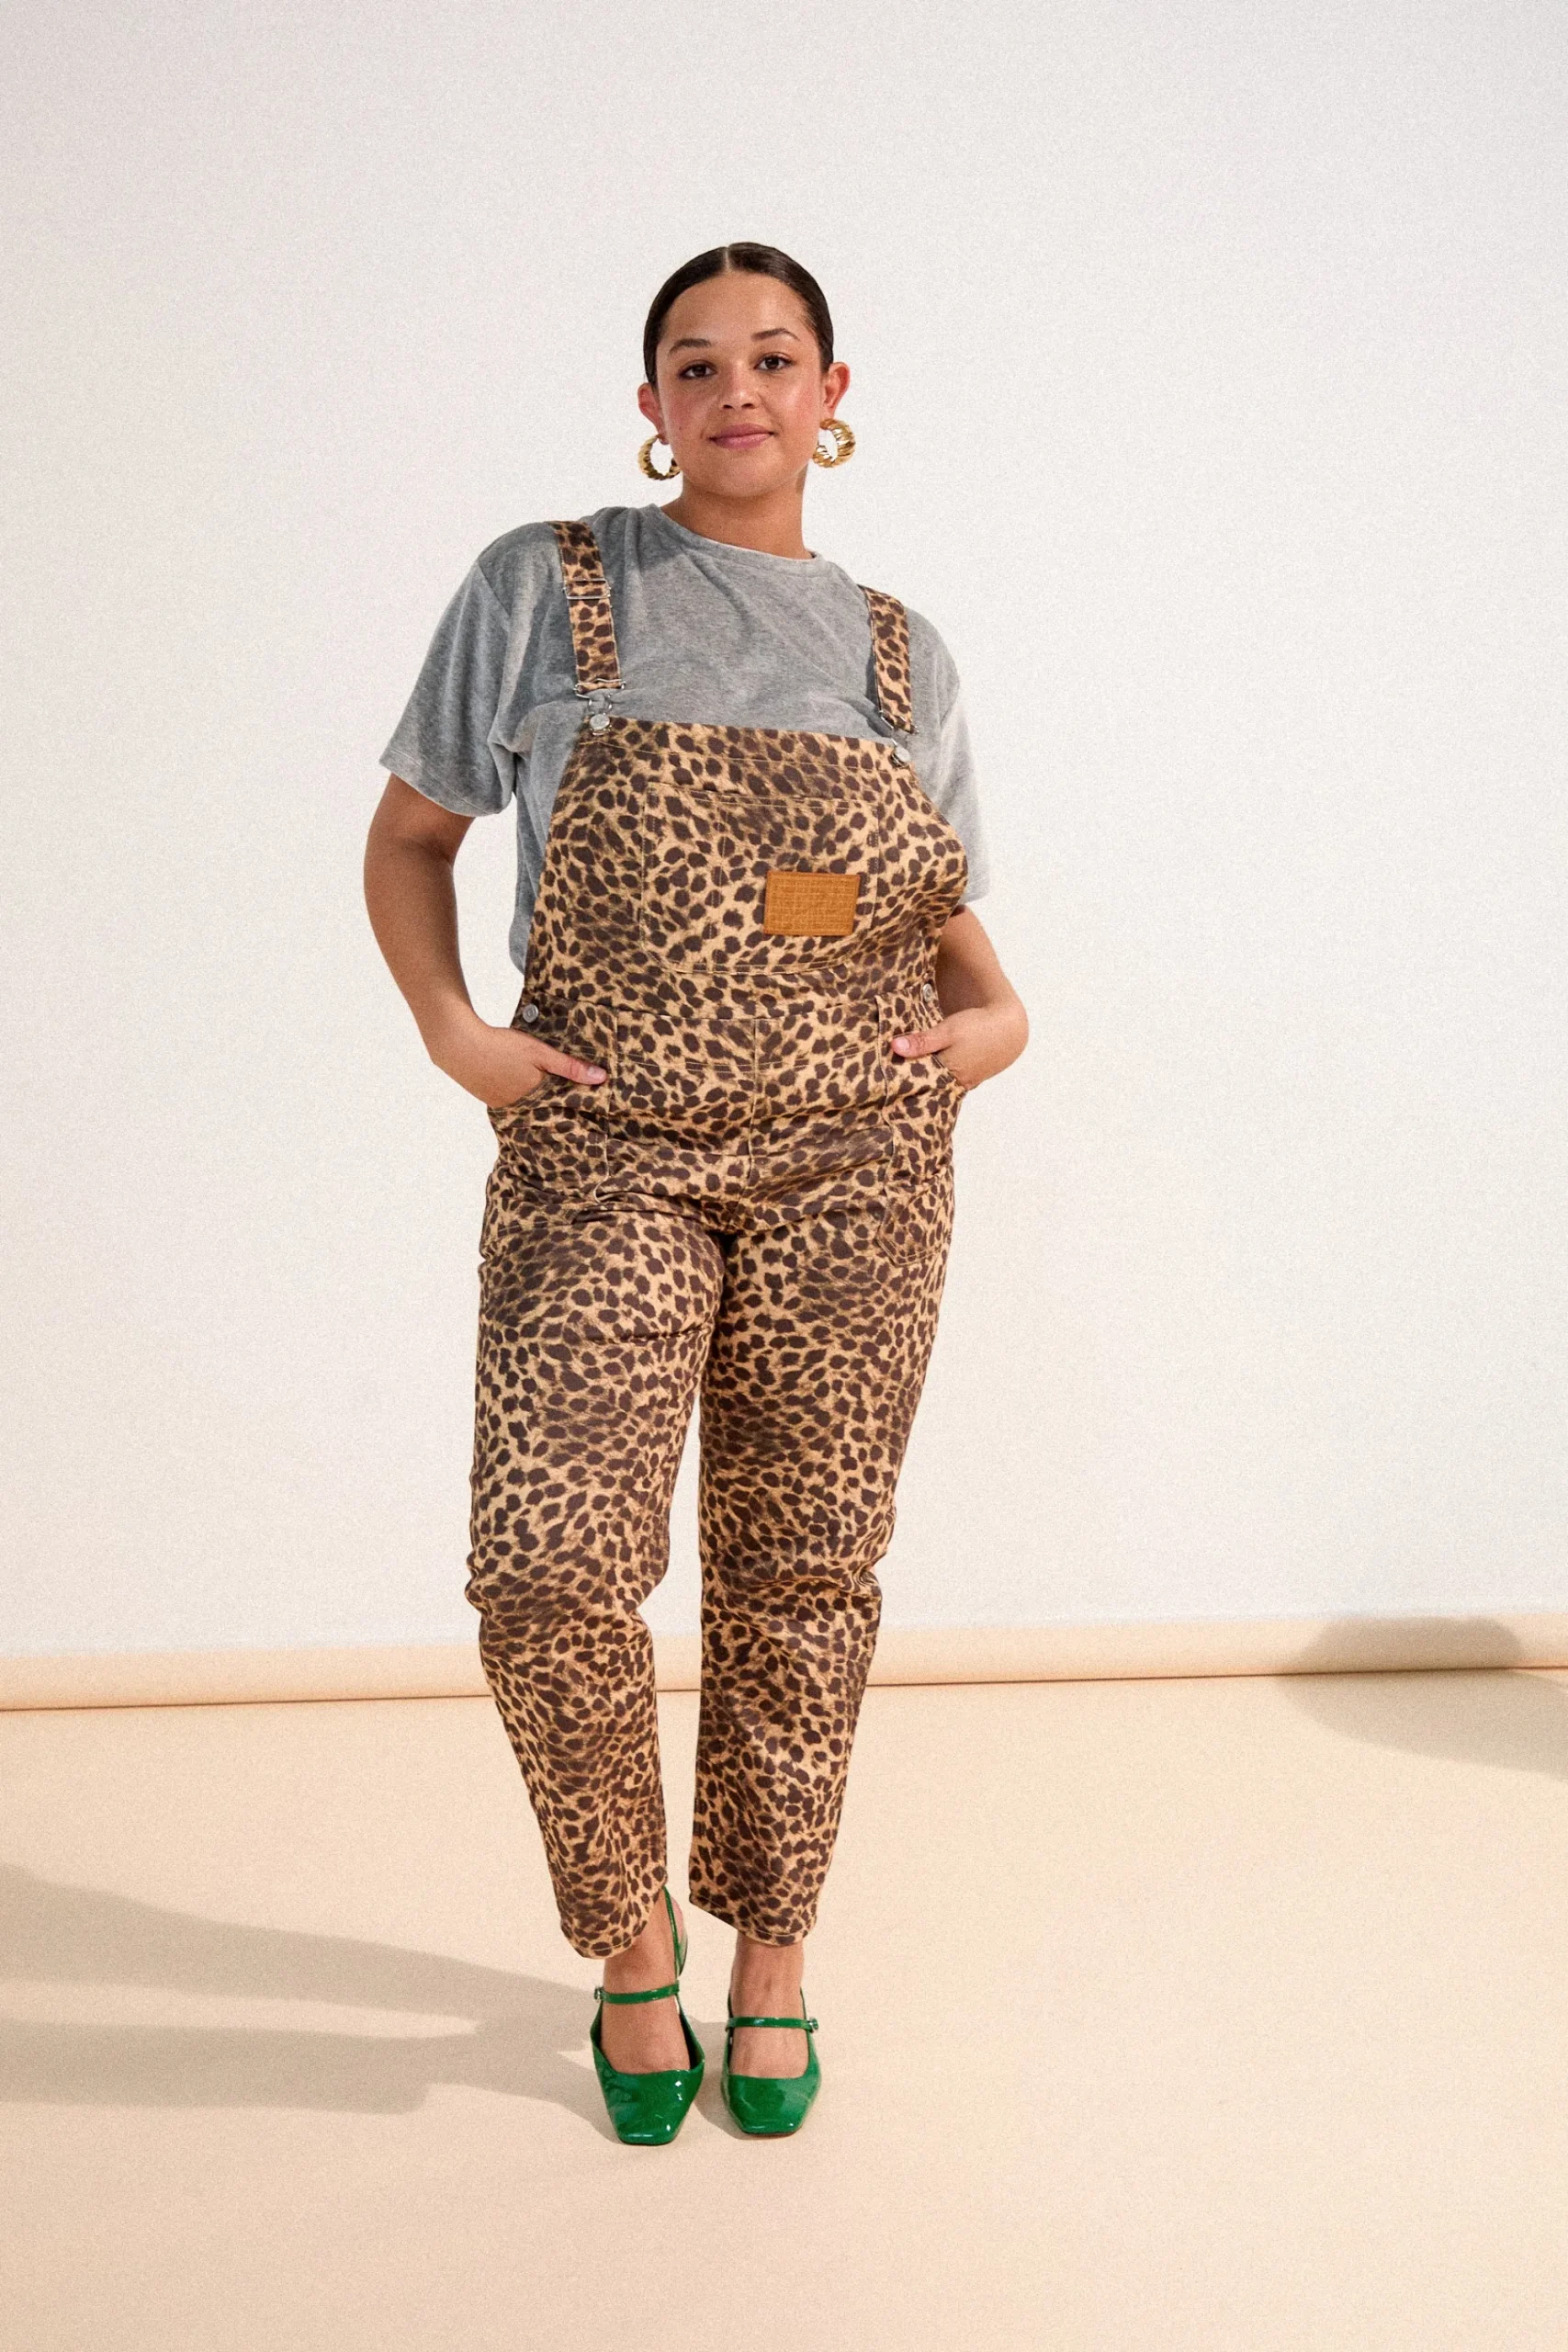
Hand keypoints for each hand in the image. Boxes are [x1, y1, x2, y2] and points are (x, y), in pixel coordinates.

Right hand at [428, 1009, 606, 1109]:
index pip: (564, 1104)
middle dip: (557, 1103)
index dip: (576, 1101)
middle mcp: (522, 1107)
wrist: (459, 1046)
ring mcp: (505, 1106)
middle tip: (571, 1099)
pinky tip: (521, 1086)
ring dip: (537, 1100)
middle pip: (546, 1107)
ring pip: (529, 1105)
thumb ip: (570, 1067)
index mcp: (537, 1097)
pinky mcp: (491, 1101)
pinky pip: (513, 1103)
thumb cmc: (502, 1046)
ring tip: (546, 1092)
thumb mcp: (540, 1052)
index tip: (592, 1102)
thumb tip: (601, 1078)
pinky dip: (520, 1096)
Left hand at [891, 999, 1026, 1090]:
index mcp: (947, 1072)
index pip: (916, 1084)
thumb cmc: (978, 1027)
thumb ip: (923, 1041)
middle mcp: (955, 1083)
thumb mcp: (948, 1031)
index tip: (882, 1084)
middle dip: (910, 1088)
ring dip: (925, 1086)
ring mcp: (964, 1083)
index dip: (900, 1083)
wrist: (1010, 1029)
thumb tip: (895, 1047)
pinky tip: (928, 1081)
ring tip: (901, 1089)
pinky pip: (948, 1085)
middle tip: (886, 1091)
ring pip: (938, 1088)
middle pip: (926, 1089)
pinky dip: (938, 1082)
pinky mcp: (970, 1079)